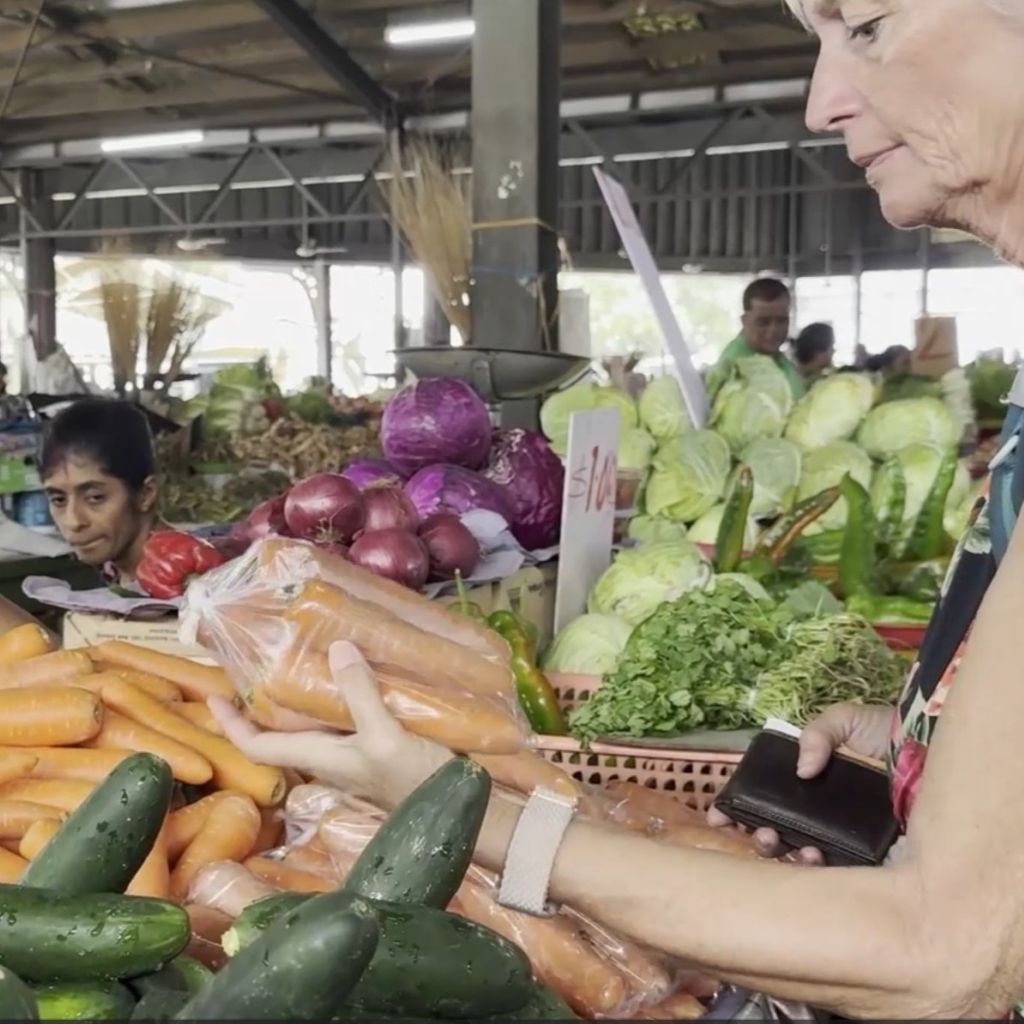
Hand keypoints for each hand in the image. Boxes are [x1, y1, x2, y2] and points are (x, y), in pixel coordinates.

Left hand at [208, 641, 451, 808]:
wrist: (464, 811)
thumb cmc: (416, 782)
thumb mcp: (385, 737)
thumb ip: (360, 695)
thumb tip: (336, 649)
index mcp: (321, 759)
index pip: (258, 747)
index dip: (231, 726)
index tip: (214, 695)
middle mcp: (331, 759)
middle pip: (280, 736)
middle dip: (259, 707)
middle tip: (252, 668)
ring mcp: (355, 756)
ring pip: (310, 728)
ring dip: (296, 702)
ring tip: (296, 663)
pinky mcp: (379, 749)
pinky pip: (343, 721)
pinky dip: (335, 699)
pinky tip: (352, 677)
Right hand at [706, 701, 894, 863]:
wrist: (939, 752)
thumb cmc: (893, 734)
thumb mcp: (847, 720)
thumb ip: (818, 733)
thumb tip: (801, 769)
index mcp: (813, 783)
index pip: (769, 799)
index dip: (742, 807)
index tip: (720, 815)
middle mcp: (825, 813)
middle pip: (780, 831)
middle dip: (758, 837)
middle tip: (755, 833)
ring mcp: (847, 837)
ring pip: (802, 855)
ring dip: (782, 854)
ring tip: (778, 842)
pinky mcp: (873, 858)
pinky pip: (838, 872)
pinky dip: (816, 870)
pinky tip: (811, 856)